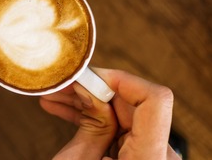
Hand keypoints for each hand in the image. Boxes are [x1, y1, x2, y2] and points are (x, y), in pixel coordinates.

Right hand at [40, 68, 177, 159]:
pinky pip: (124, 134)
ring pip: (126, 118)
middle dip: (97, 90)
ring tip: (56, 99)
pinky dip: (97, 123)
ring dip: (91, 105)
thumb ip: (92, 124)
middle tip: (63, 84)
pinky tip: (67, 113)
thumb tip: (92, 88)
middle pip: (136, 106)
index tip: (91, 76)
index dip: (123, 80)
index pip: (155, 100)